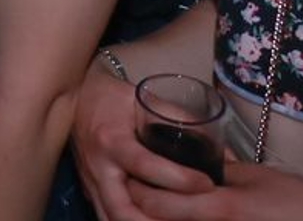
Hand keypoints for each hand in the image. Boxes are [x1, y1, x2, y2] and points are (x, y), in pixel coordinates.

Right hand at [72, 62, 219, 220]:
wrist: (78, 95)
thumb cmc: (115, 97)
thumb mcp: (148, 100)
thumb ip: (183, 124)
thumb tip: (225, 156)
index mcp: (112, 139)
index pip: (146, 165)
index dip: (178, 179)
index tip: (207, 184)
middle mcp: (98, 165)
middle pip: (122, 209)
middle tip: (191, 218)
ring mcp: (90, 181)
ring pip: (112, 219)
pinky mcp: (89, 190)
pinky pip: (107, 216)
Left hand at [133, 159, 302, 220]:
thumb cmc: (298, 201)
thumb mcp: (256, 176)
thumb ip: (221, 172)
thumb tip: (193, 167)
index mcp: (219, 208)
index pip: (156, 204)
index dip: (135, 191)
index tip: (127, 176)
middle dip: (142, 210)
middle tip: (132, 192)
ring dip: (160, 219)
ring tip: (153, 206)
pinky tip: (183, 216)